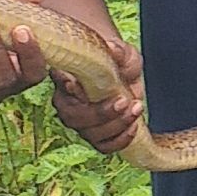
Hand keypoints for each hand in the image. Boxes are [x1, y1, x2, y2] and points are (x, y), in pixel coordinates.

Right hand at [48, 32, 147, 155]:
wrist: (121, 72)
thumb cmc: (116, 58)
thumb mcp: (121, 51)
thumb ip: (118, 50)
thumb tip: (112, 49)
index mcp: (64, 78)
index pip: (60, 85)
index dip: (68, 88)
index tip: (79, 84)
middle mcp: (67, 103)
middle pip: (75, 119)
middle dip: (101, 114)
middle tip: (124, 101)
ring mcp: (81, 122)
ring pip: (91, 135)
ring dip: (116, 126)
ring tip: (136, 109)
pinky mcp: (96, 134)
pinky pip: (104, 146)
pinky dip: (121, 140)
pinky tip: (134, 126)